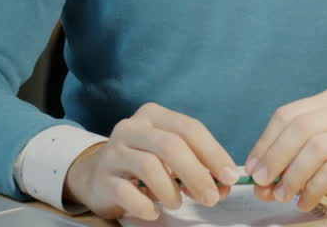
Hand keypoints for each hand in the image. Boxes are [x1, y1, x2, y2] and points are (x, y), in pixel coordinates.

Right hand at [63, 102, 240, 220]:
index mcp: (153, 115)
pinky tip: (153, 210)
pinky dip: (147, 206)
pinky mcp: (102, 178)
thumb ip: (197, 165)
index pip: (189, 128)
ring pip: (150, 167)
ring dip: (171, 191)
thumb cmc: (142, 164)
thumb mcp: (170, 157)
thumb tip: (224, 184)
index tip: (230, 177)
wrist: (96, 177)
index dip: (214, 153)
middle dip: (197, 174)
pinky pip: (128, 193)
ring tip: (176, 203)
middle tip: (211, 198)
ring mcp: (114, 152)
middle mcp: (131, 128)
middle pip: (171, 146)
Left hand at [244, 87, 326, 218]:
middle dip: (275, 157)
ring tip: (283, 195)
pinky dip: (313, 189)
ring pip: (317, 148)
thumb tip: (258, 181)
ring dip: (293, 176)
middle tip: (262, 183)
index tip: (252, 167)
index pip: (288, 114)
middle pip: (301, 127)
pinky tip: (305, 202)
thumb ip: (287, 163)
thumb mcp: (315, 158)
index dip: (265, 141)